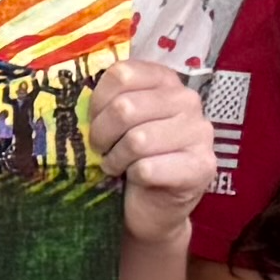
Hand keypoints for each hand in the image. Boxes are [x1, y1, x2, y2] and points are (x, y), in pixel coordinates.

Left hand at [93, 59, 210, 239]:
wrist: (151, 204)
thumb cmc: (128, 155)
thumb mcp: (114, 120)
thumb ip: (105, 101)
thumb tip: (77, 97)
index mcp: (164, 80)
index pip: (122, 74)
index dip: (98, 101)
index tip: (94, 120)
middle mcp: (187, 100)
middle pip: (125, 107)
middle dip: (102, 133)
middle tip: (100, 148)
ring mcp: (200, 133)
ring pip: (137, 140)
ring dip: (116, 158)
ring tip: (117, 164)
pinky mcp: (202, 167)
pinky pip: (149, 168)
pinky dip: (132, 176)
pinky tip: (135, 178)